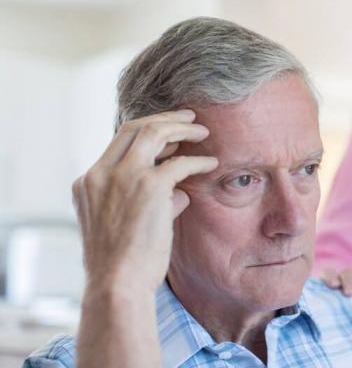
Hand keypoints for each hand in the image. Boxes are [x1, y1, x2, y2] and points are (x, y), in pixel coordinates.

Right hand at [72, 109, 218, 294]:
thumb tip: (180, 194)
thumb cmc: (124, 263)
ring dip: (182, 129)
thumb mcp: (124, 225)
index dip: (147, 132)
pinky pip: (181, 163)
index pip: (118, 142)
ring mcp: (124, 177)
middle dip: (165, 118)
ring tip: (203, 131)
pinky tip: (212, 163)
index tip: (169, 133)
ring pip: (155, 132)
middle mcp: (101, 173)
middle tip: (189, 117)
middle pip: (135, 128)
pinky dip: (199, 161)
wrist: (118, 284)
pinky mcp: (150, 186)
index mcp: (87, 182)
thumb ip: (148, 202)